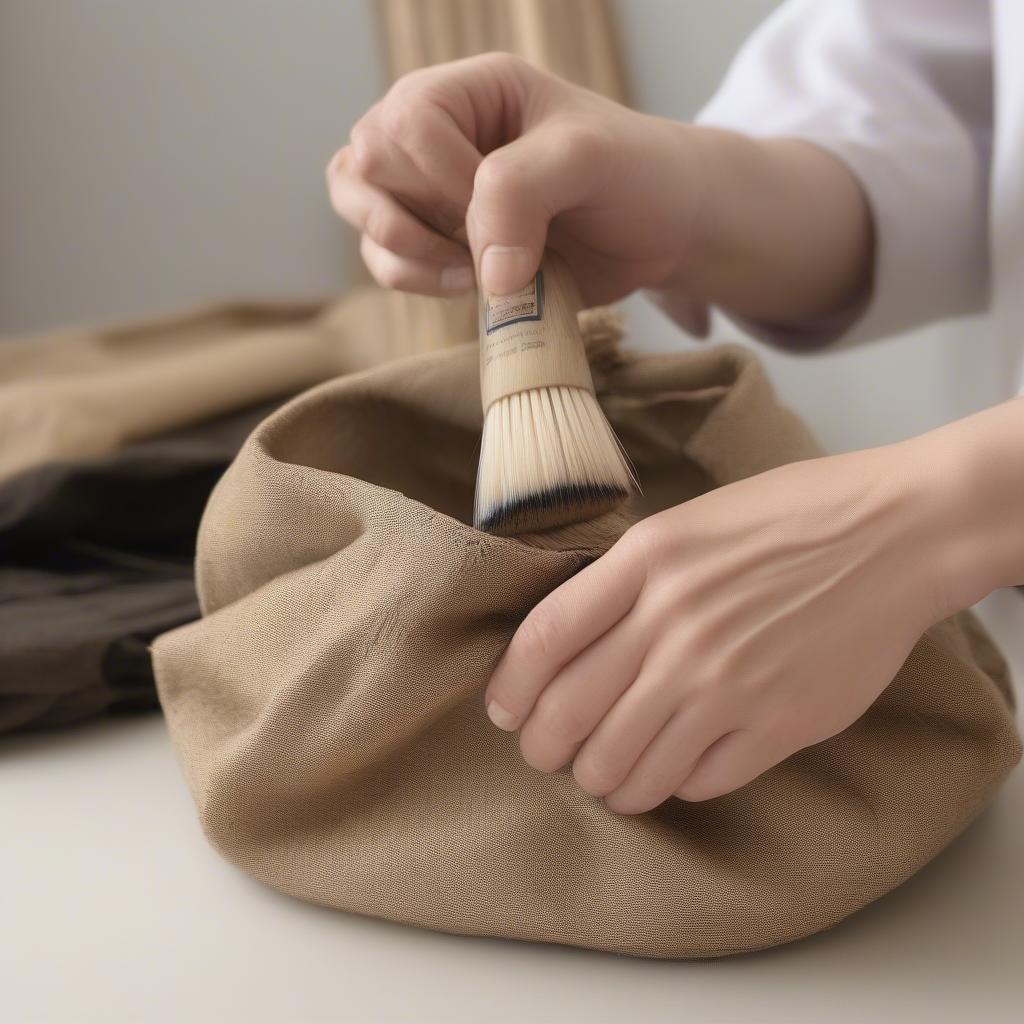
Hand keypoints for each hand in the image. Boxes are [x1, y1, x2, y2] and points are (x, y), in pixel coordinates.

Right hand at [326, 52, 706, 305]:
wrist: (662, 230)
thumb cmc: (634, 174)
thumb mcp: (587, 160)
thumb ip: (523, 193)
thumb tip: (482, 272)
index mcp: (472, 91)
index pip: (408, 121)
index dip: (445, 177)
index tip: (508, 210)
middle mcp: (438, 135)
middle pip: (364, 163)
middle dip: (414, 215)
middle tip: (478, 240)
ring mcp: (432, 192)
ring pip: (360, 212)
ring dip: (404, 252)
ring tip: (469, 272)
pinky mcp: (438, 243)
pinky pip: (385, 261)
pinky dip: (414, 280)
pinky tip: (471, 284)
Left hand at [483, 440, 957, 813]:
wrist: (894, 534)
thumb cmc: (789, 516)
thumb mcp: (686, 523)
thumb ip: (624, 579)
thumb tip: (568, 645)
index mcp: (647, 560)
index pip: (544, 640)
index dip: (511, 688)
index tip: (506, 712)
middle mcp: (676, 623)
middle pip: (572, 714)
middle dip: (545, 749)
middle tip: (548, 756)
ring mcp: (726, 679)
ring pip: (628, 764)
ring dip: (605, 782)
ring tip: (607, 778)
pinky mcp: (776, 723)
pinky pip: (697, 781)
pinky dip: (674, 785)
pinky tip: (675, 772)